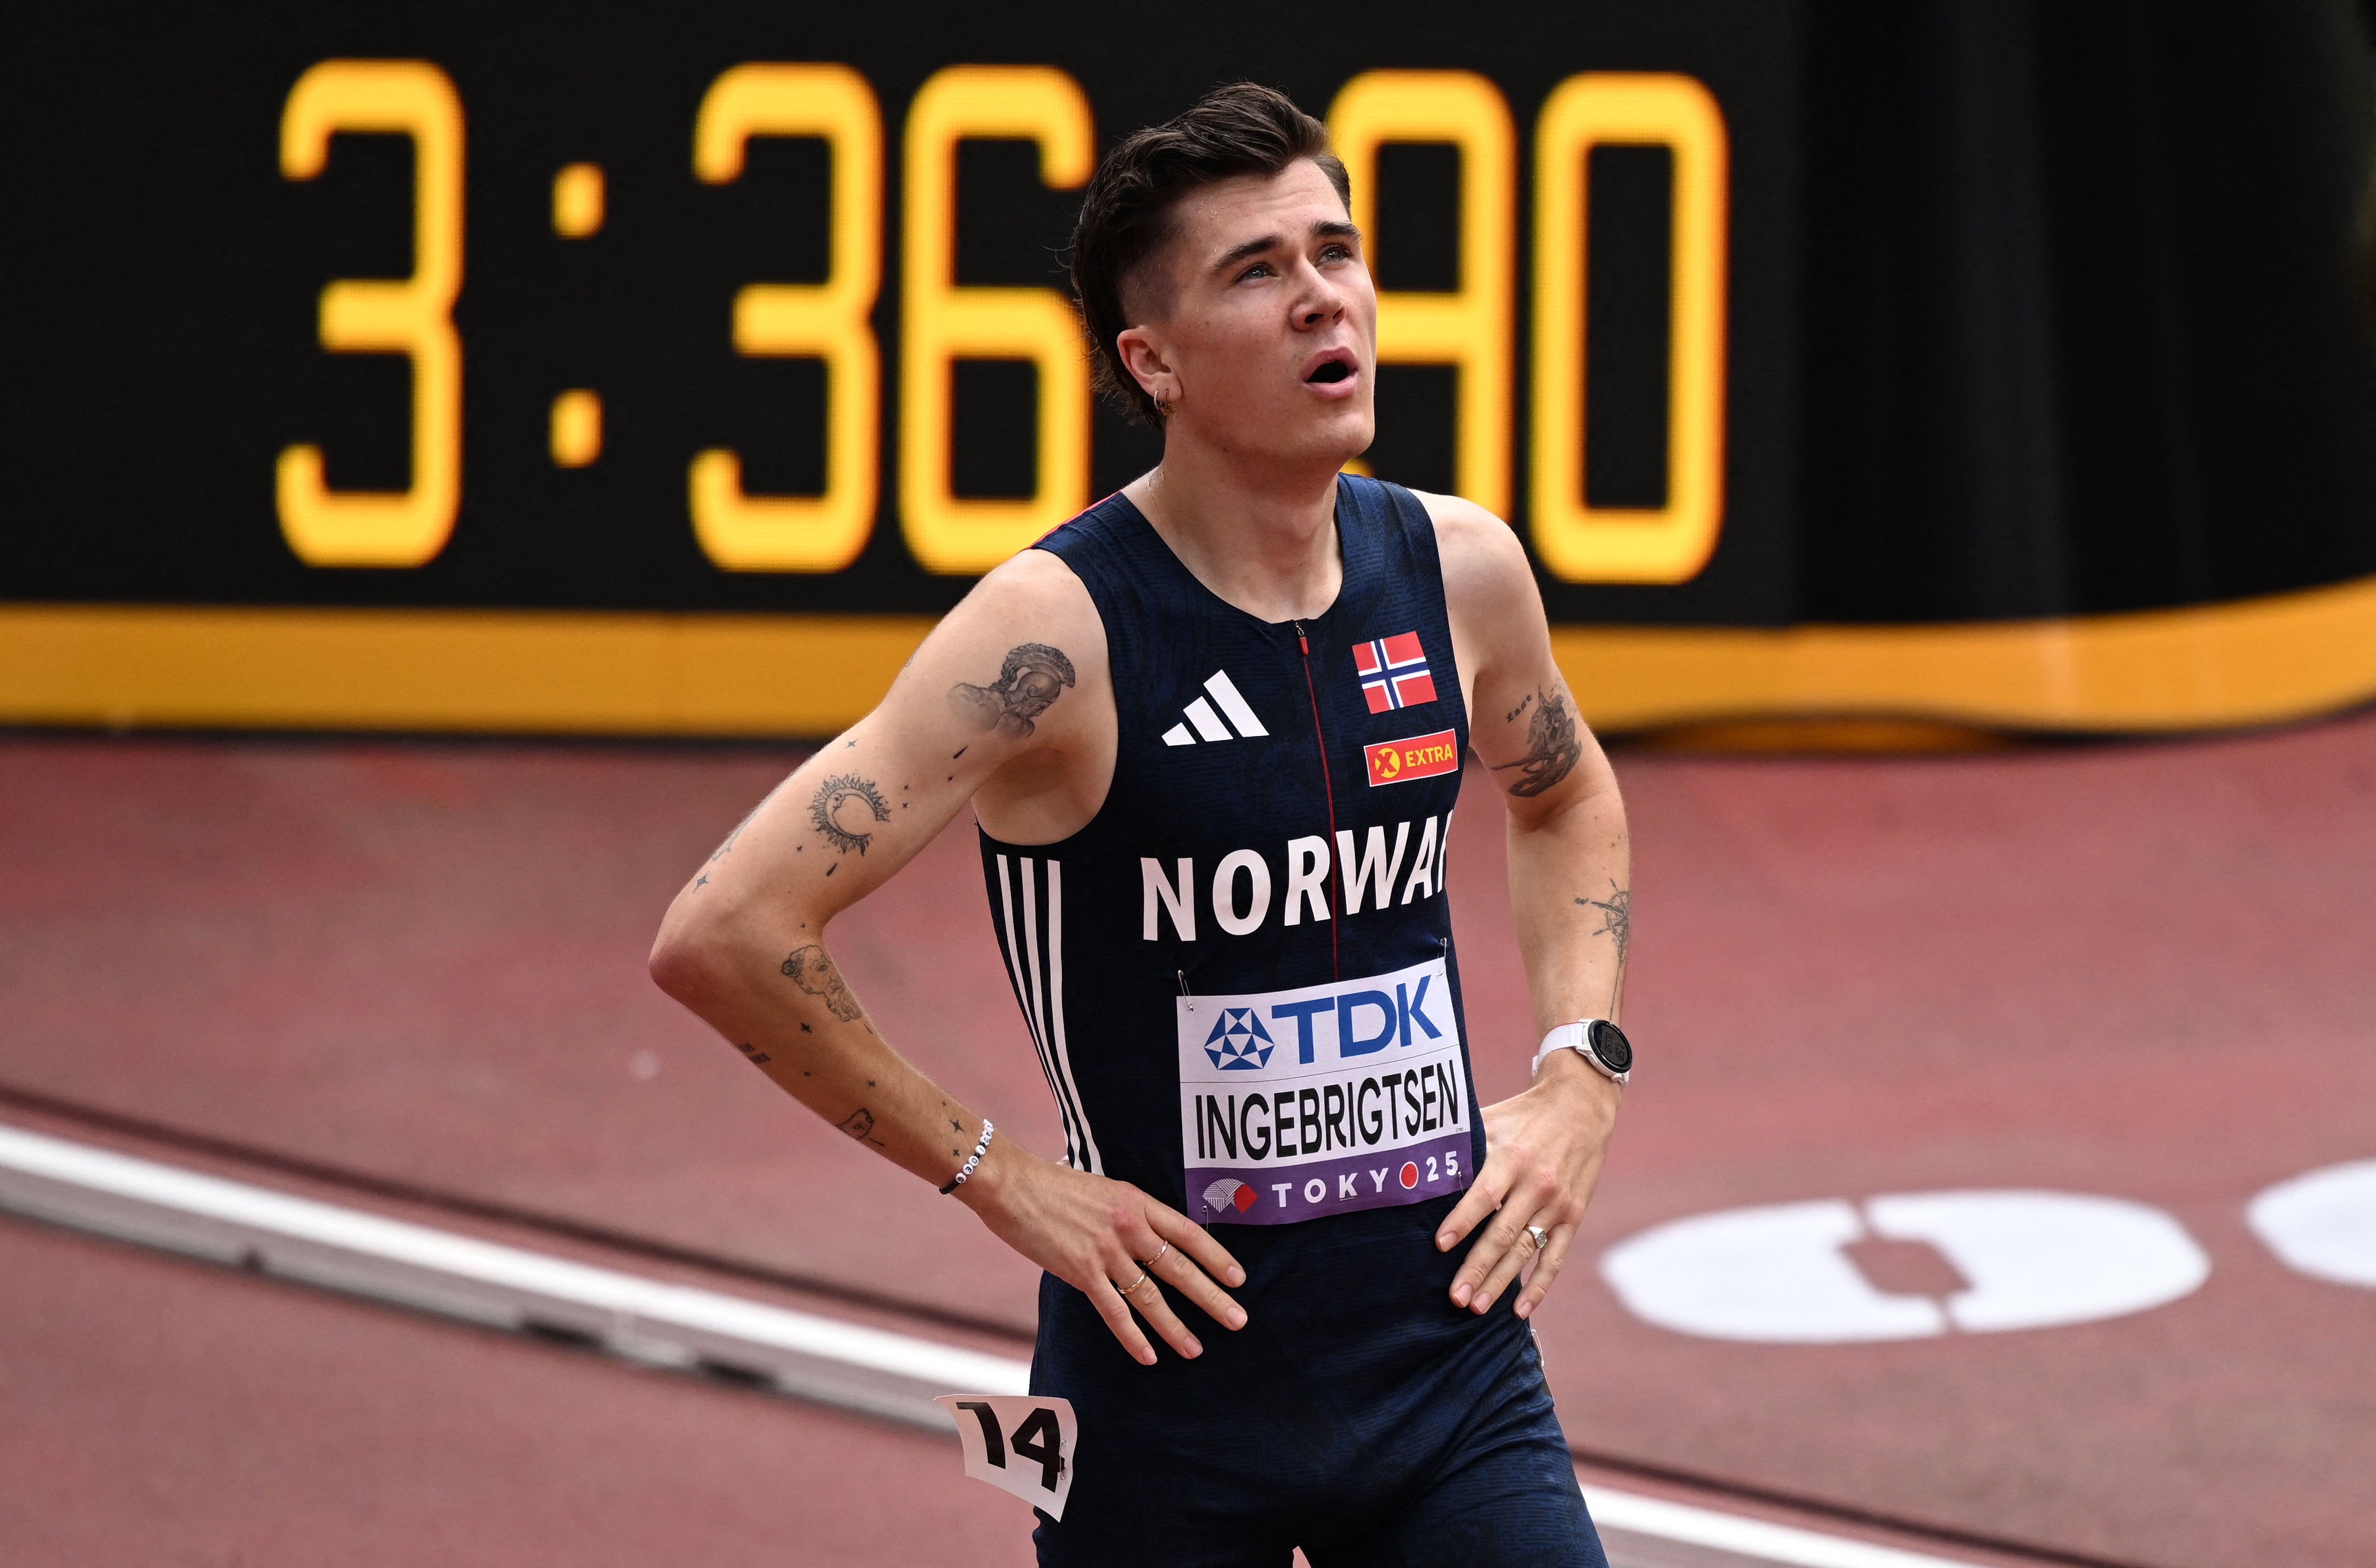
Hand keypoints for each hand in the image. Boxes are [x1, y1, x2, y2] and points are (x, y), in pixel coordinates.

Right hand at [959, 1140, 1246, 1365]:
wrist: (1011, 1183)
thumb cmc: (1051, 1184)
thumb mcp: (1101, 1189)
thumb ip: (1125, 1211)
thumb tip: (1142, 1232)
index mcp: (1136, 1201)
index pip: (1188, 1233)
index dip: (1216, 1257)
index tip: (1238, 1278)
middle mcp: (1128, 1225)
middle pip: (1179, 1267)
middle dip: (1211, 1297)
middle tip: (1238, 1320)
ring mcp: (1106, 1250)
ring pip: (1150, 1296)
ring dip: (1176, 1326)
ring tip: (1196, 1349)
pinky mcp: (1081, 1271)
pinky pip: (1114, 1311)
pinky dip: (1132, 1336)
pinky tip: (1148, 1356)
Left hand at [1435, 1048, 1619, 1317]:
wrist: (1581, 1106)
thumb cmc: (1522, 1115)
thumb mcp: (1491, 1120)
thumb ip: (1460, 1143)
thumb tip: (1416, 1161)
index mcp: (1512, 1158)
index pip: (1483, 1196)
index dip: (1461, 1221)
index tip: (1439, 1246)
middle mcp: (1536, 1184)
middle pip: (1502, 1233)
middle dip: (1477, 1268)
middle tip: (1455, 1297)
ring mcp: (1557, 1204)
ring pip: (1525, 1251)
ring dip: (1501, 1283)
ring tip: (1476, 1308)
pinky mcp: (1573, 1216)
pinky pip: (1555, 1257)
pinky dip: (1539, 1286)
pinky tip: (1520, 1310)